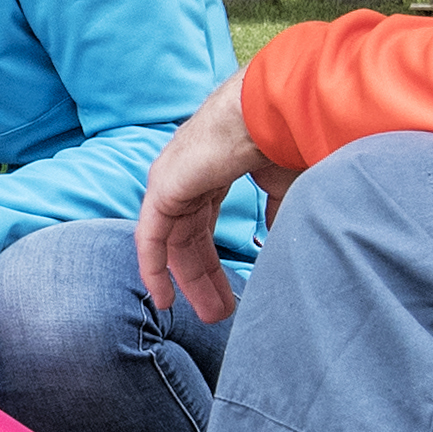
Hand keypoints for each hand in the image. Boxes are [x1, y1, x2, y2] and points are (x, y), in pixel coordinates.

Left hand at [136, 81, 269, 321]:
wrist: (272, 115)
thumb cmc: (281, 139)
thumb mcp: (282, 184)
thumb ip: (274, 210)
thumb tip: (276, 233)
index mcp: (211, 171)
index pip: (204, 224)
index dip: (213, 261)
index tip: (230, 292)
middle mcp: (186, 177)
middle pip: (188, 239)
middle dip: (204, 278)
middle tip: (219, 313)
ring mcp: (171, 180)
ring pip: (171, 243)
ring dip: (187, 282)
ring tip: (209, 316)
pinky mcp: (162, 188)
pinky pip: (151, 238)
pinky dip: (154, 269)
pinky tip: (163, 299)